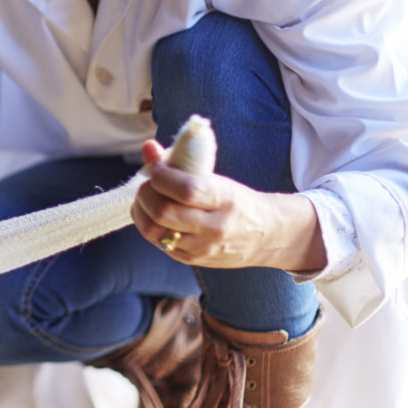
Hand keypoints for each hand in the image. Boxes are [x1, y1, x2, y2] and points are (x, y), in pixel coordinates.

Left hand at [131, 140, 325, 272]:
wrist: (266, 235)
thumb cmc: (237, 201)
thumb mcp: (219, 179)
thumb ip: (182, 162)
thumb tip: (147, 147)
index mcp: (226, 200)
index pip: (185, 189)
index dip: (161, 176)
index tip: (156, 168)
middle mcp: (215, 227)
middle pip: (163, 212)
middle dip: (146, 193)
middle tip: (148, 184)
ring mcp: (202, 248)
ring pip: (155, 231)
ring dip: (141, 211)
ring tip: (145, 198)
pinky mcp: (192, 260)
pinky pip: (158, 243)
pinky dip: (148, 226)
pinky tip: (152, 214)